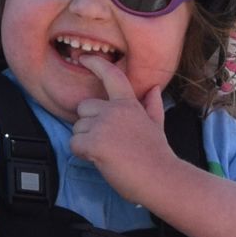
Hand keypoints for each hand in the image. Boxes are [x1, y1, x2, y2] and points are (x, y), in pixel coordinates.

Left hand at [68, 55, 179, 200]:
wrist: (161, 178)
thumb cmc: (157, 155)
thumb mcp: (157, 125)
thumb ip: (152, 105)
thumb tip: (155, 89)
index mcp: (129, 104)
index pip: (111, 76)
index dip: (96, 64)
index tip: (85, 58)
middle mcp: (114, 109)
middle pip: (83, 108)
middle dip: (89, 124)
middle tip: (108, 142)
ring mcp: (103, 125)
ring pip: (77, 128)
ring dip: (86, 142)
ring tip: (108, 153)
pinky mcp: (94, 142)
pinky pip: (74, 145)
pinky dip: (82, 155)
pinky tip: (100, 160)